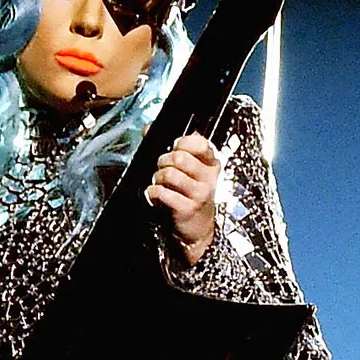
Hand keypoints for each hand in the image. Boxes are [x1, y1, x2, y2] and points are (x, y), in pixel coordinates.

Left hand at [146, 133, 219, 263]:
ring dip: (158, 178)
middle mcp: (208, 178)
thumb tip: (148, 129)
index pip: (199, 142)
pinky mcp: (187, 208)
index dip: (181, 143)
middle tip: (162, 170)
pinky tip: (157, 197)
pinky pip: (163, 192)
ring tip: (160, 184)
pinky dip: (154, 193)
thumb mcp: (191, 173)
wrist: (197, 230)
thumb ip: (174, 150)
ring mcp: (199, 193)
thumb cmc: (190, 197)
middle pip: (179, 157)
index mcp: (211, 165)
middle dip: (163, 161)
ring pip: (170, 173)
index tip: (175, 150)